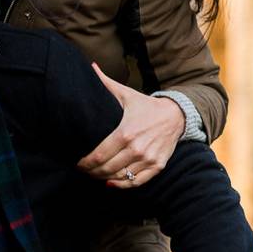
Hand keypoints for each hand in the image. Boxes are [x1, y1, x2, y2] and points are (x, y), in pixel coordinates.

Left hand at [76, 63, 184, 187]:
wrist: (176, 115)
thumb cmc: (145, 105)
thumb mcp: (125, 93)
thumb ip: (105, 82)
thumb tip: (90, 66)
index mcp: (125, 132)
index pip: (99, 155)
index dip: (84, 162)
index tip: (76, 161)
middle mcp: (137, 148)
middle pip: (106, 169)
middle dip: (90, 171)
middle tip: (82, 168)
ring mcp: (148, 159)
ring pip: (120, 178)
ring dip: (103, 178)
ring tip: (94, 174)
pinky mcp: (157, 166)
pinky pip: (136, 183)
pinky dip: (122, 186)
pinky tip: (111, 182)